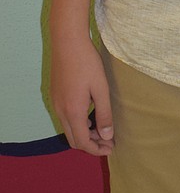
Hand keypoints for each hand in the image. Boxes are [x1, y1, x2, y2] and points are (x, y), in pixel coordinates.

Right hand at [51, 38, 113, 155]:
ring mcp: (55, 103)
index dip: (96, 149)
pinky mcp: (55, 95)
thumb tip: (107, 136)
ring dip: (83, 133)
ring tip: (101, 129)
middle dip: (90, 144)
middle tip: (107, 141)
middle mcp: (61, 111)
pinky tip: (89, 115)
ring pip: (68, 129)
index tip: (110, 148)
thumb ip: (104, 113)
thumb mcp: (101, 88)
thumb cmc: (87, 63)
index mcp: (73, 112)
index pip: (82, 142)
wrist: (67, 42)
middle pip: (73, 139)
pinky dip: (77, 123)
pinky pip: (64, 118)